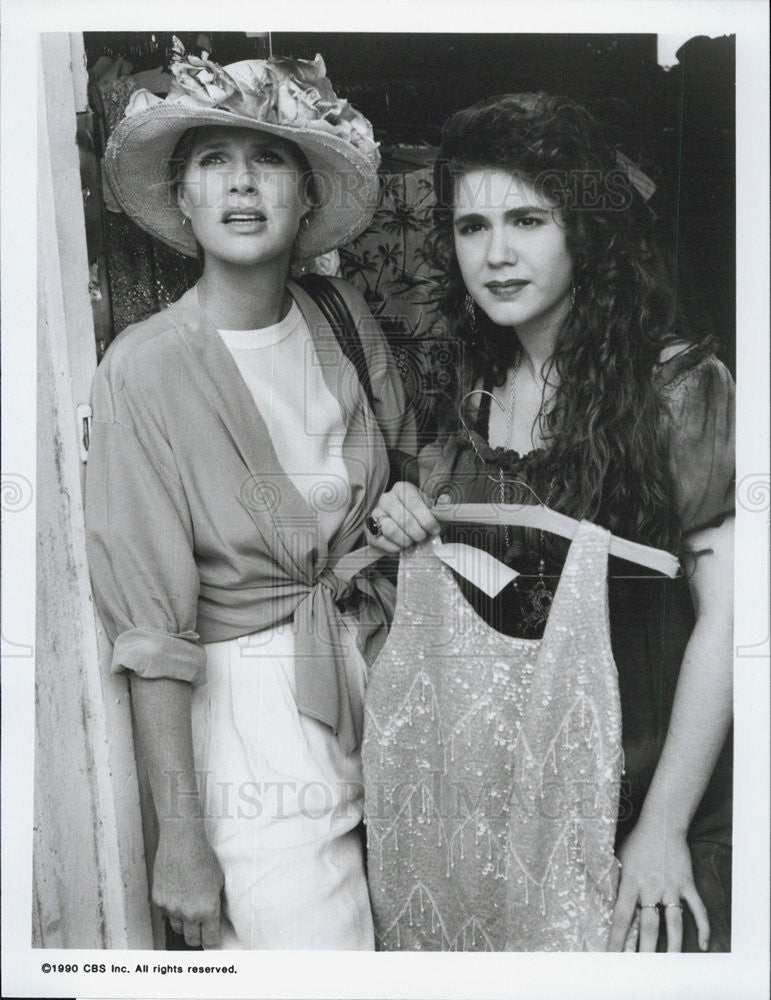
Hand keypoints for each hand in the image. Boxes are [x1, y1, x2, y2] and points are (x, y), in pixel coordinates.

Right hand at [153, 821, 224, 947]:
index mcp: (207, 910)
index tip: (213, 938)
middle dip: (198, 936)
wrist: (182, 842)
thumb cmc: (203, 858)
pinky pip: (166, 913)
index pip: (210, 940)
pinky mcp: (159, 901)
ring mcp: (171, 908)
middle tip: (201, 928)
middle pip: (192, 940)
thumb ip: (216, 905)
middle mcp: (188, 913)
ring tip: (189, 907)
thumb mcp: (218, 883)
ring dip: (184, 923)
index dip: (213, 940)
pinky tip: (178, 893)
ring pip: (177, 928)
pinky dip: (172, 909)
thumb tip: (215, 920)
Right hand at [364, 481, 442, 553]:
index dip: (426, 518)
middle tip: (423, 538)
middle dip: (417, 532)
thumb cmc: (420, 517)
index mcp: (402, 489)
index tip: (434, 529)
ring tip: (413, 542)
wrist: (404, 528)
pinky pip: (382, 542)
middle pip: (403, 518)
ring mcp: (375, 514)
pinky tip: (403, 547)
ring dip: (406, 540)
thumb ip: (440, 506)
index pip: (413, 502)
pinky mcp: (369, 531)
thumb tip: (445, 499)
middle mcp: (386, 498)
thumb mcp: (432, 510)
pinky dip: (395, 548)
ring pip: (391, 530)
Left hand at [607, 818, 709, 951]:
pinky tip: (703, 945)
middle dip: (645, 950)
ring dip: (672, 945)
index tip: (612, 956)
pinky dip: (703, 928)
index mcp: (630, 881)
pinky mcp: (687, 884)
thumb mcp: (619, 858)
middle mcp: (650, 887)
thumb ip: (616, 879)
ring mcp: (671, 887)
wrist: (662, 824)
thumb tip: (605, 898)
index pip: (621, 916)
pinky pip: (698, 910)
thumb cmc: (637, 841)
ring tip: (670, 964)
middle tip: (642, 969)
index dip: (617, 938)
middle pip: (648, 926)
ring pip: (674, 923)